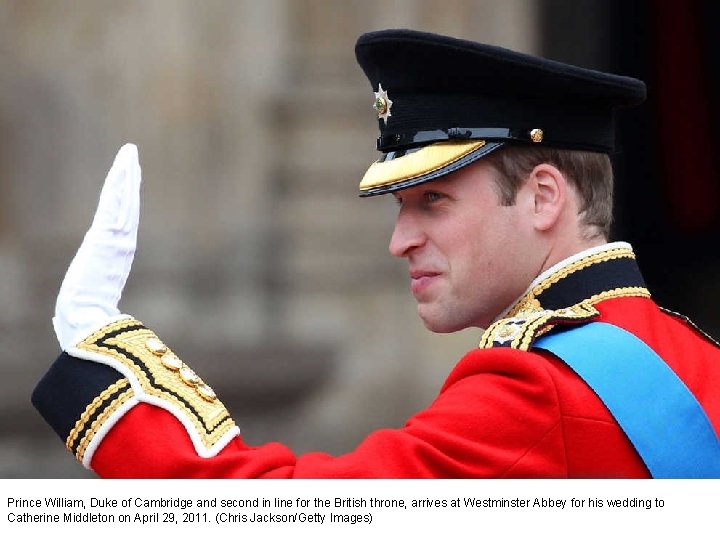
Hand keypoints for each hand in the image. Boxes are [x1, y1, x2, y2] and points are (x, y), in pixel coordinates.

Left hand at [53, 143, 141, 349]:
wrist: (87, 323)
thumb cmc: (84, 321)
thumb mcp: (85, 304)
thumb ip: (81, 303)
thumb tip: (63, 318)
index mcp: (116, 258)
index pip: (122, 223)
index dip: (126, 202)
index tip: (129, 186)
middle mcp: (122, 244)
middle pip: (127, 205)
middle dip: (130, 180)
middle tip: (132, 157)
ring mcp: (118, 237)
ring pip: (124, 198)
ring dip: (127, 173)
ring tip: (130, 152)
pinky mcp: (108, 232)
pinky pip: (116, 200)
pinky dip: (122, 179)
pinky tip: (125, 162)